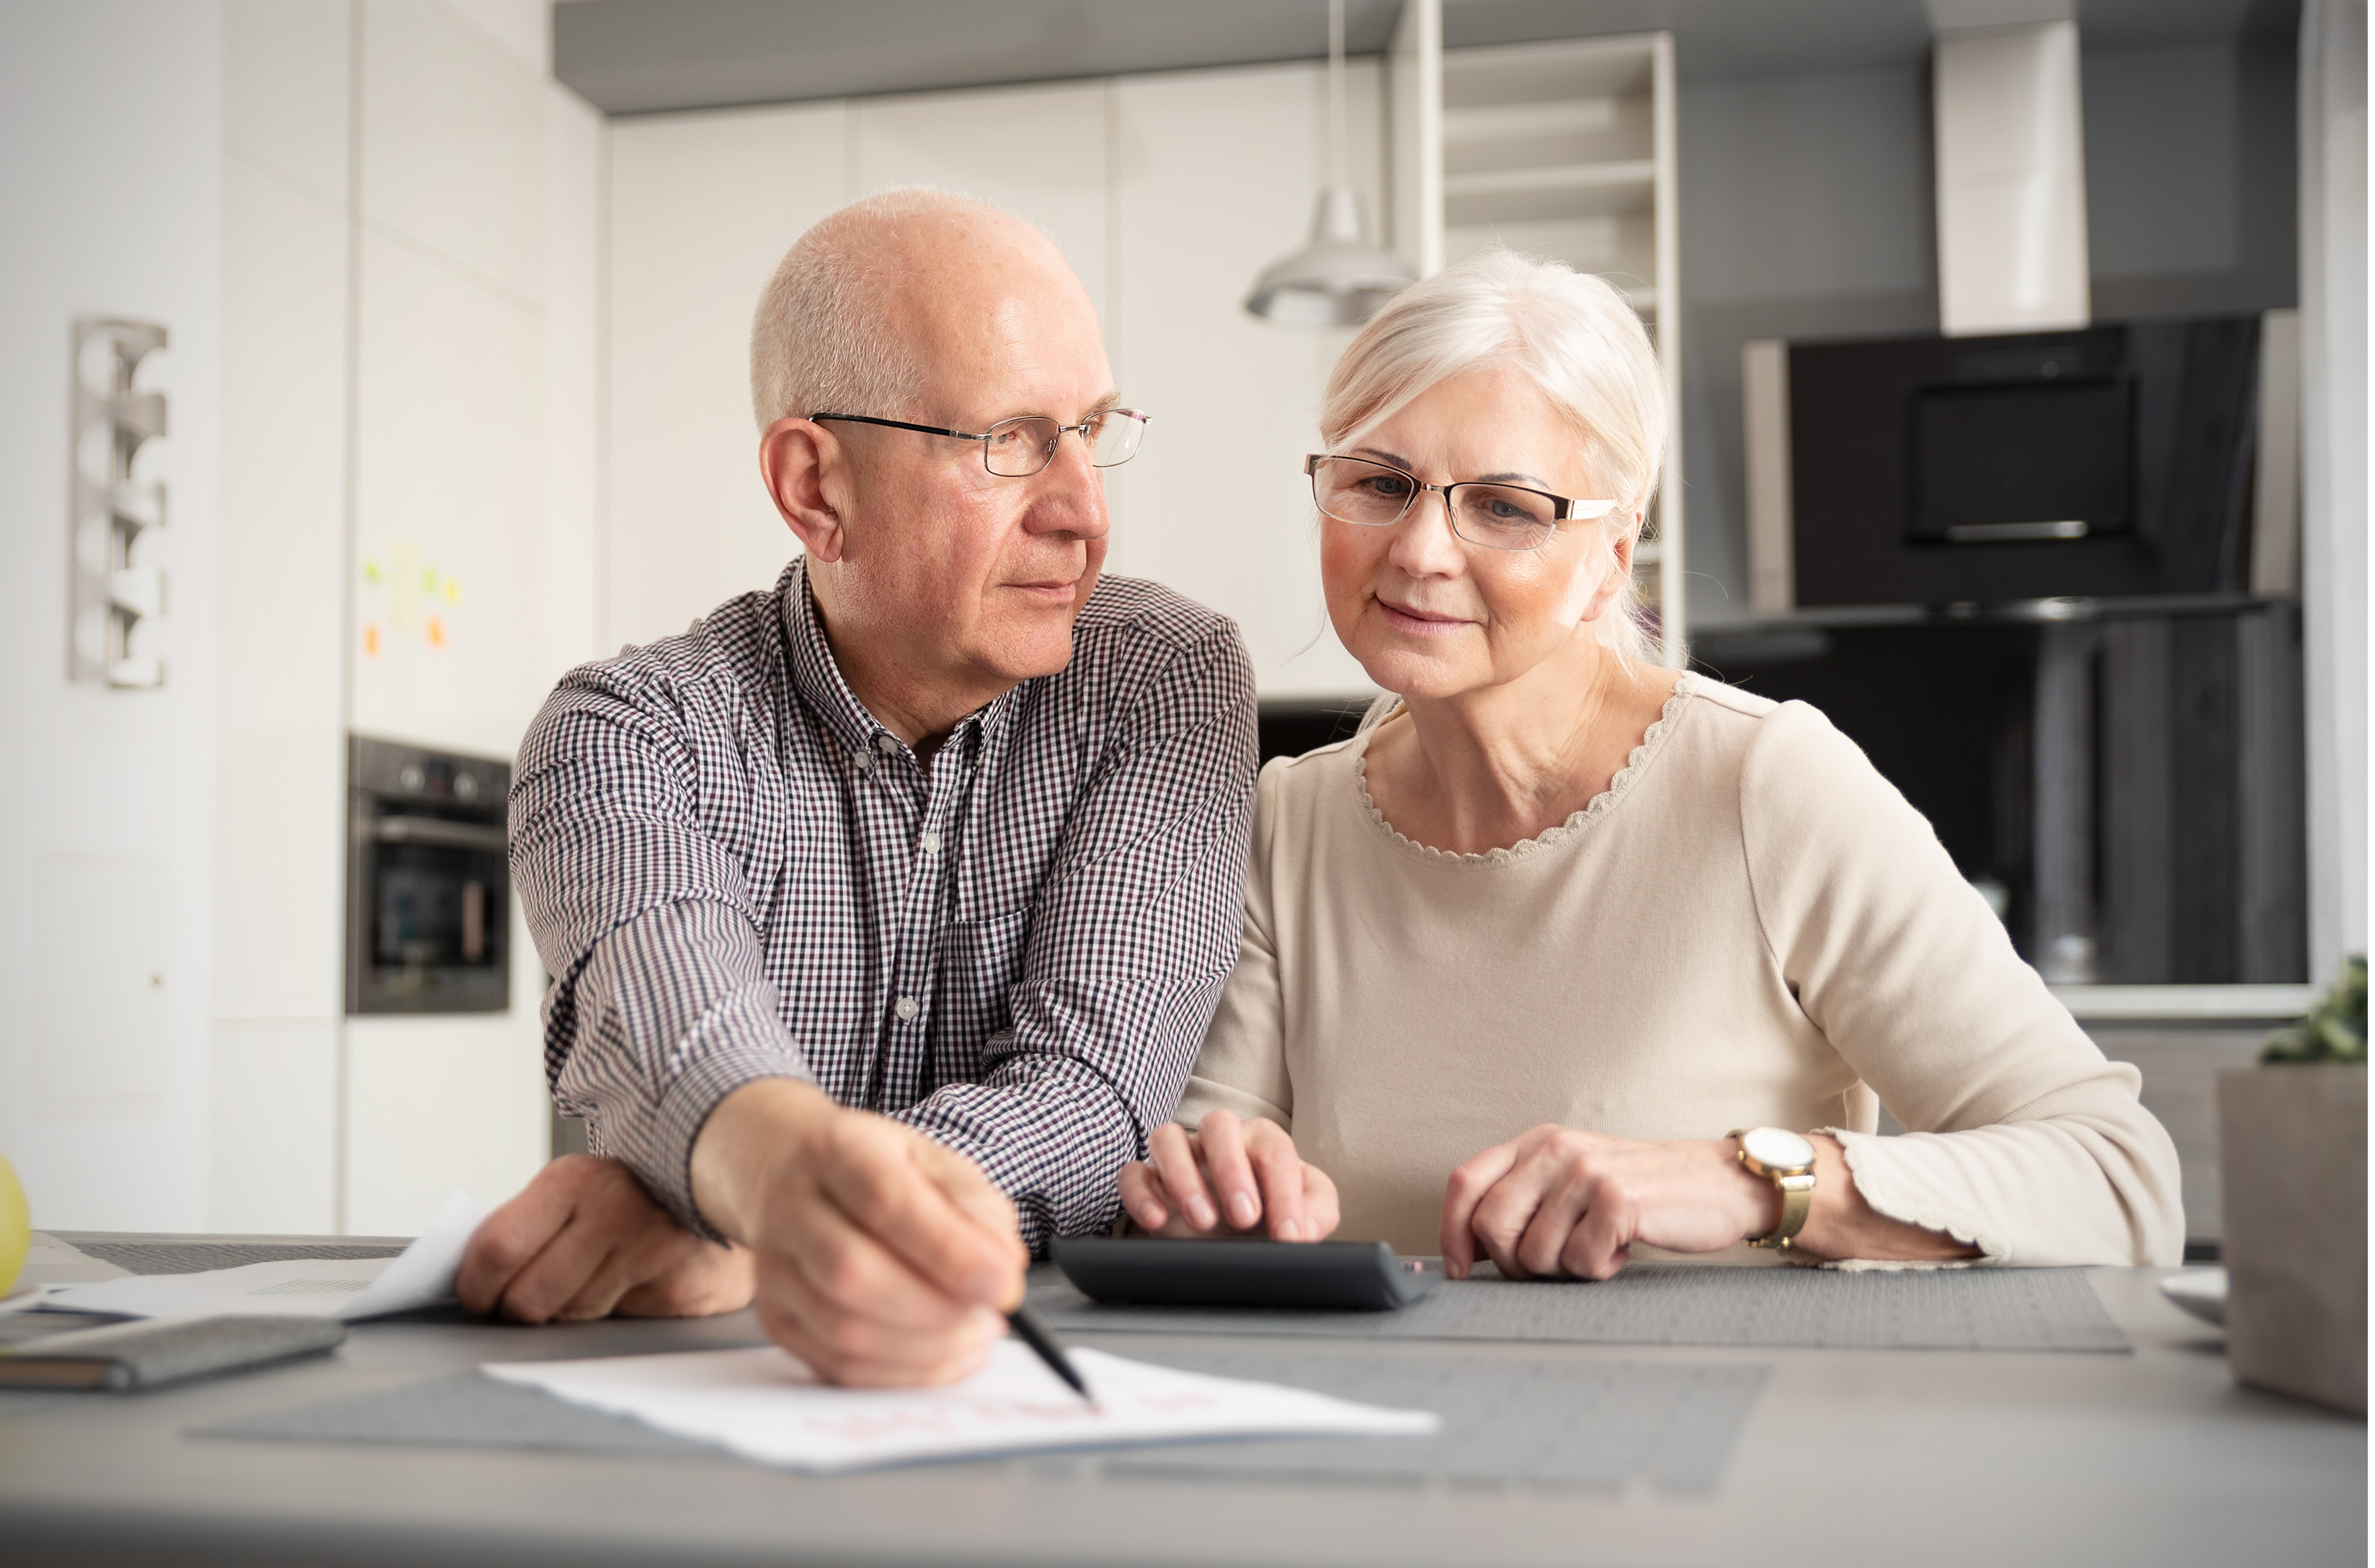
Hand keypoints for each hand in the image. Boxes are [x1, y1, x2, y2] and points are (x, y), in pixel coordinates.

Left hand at [457, 1154, 755, 1321]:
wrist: (729, 1184)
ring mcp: (651, 1251)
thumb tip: (469, 1279)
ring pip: (572, 1317)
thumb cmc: (637, 1195)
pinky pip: (619, 1322)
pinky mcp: (680, 1288)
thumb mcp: (578, 1190)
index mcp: (573, 1181)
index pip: (496, 1249)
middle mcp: (613, 1211)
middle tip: (525, 1304)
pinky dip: (617, 1313)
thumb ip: (528, 1226)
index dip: (475, 1288)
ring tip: (595, 1276)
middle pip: (528, 1299)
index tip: (476, 1299)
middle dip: (517, 1312)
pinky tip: (634, 1282)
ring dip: (570, 1311)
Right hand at [692, 1078, 1026, 1387]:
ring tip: (974, 1332)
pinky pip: (837, 1366)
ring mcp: (774, 1268)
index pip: (887, 1202)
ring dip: (926, 1347)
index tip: (1002, 1286)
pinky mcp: (775, 1317)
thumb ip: (976, 1209)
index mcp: (838, 1150)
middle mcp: (792, 1208)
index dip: (949, 1251)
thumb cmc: (874, 1169)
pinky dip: (903, 1374)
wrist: (788, 1172)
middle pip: (854, 1273)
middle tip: (992, 1315)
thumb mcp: (934, 1162)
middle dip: (938, 1310)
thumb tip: (1003, 1270)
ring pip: (844, 1329)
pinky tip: (943, 1355)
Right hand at [1117, 1110, 1338, 1241]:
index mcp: (1261, 1142)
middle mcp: (1219, 1142)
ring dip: (1182, 1177)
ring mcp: (1179, 1158)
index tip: (1289, 1235)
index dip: (1284, 1193)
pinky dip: (1140, 1194)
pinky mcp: (1148, 1181)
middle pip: (1219, 1124)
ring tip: (1201, 1221)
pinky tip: (1156, 1221)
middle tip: (1245, 1219)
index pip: (1274, 1151)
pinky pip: (1133, 1173)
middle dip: (1232, 1170)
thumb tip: (1306, 1228)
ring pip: (1168, 1138)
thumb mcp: (1306, 1216)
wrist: (1231, 1240)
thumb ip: (1318, 1213)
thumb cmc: (1270, 1219)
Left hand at [1440, 1127, 1773, 1280]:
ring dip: (1565, 1269)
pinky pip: (1580, 1262)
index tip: (1461, 1269)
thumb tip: (1469, 1251)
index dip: (1451, 1232)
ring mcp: (1586, 1173)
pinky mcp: (1617, 1200)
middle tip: (1557, 1262)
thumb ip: (1524, 1199)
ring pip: (1534, 1254)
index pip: (1465, 1182)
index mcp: (1536, 1143)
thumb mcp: (1573, 1179)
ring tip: (1596, 1248)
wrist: (1717, 1184)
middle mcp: (1555, 1150)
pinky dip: (1599, 1270)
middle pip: (1490, 1226)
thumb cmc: (1641, 1191)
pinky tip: (1621, 1249)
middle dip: (1516, 1264)